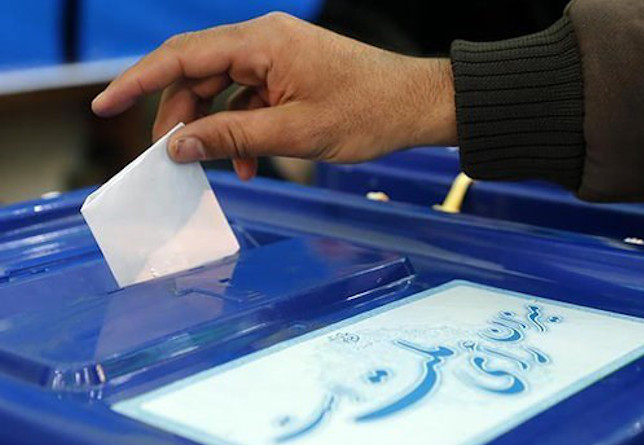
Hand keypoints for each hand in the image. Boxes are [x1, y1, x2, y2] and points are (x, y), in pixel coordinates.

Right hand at [92, 12, 456, 179]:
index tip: (105, 106)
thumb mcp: (294, 132)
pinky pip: (251, 97)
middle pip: (199, 73)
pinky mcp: (291, 73)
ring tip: (214, 165)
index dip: (139, 82)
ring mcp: (278, 56)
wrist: (417, 105)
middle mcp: (264, 40)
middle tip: (169, 155)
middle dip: (180, 115)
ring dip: (215, 128)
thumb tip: (179, 146)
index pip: (182, 57)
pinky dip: (243, 128)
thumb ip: (232, 138)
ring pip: (224, 88)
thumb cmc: (368, 112)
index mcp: (261, 42)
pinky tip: (251, 162)